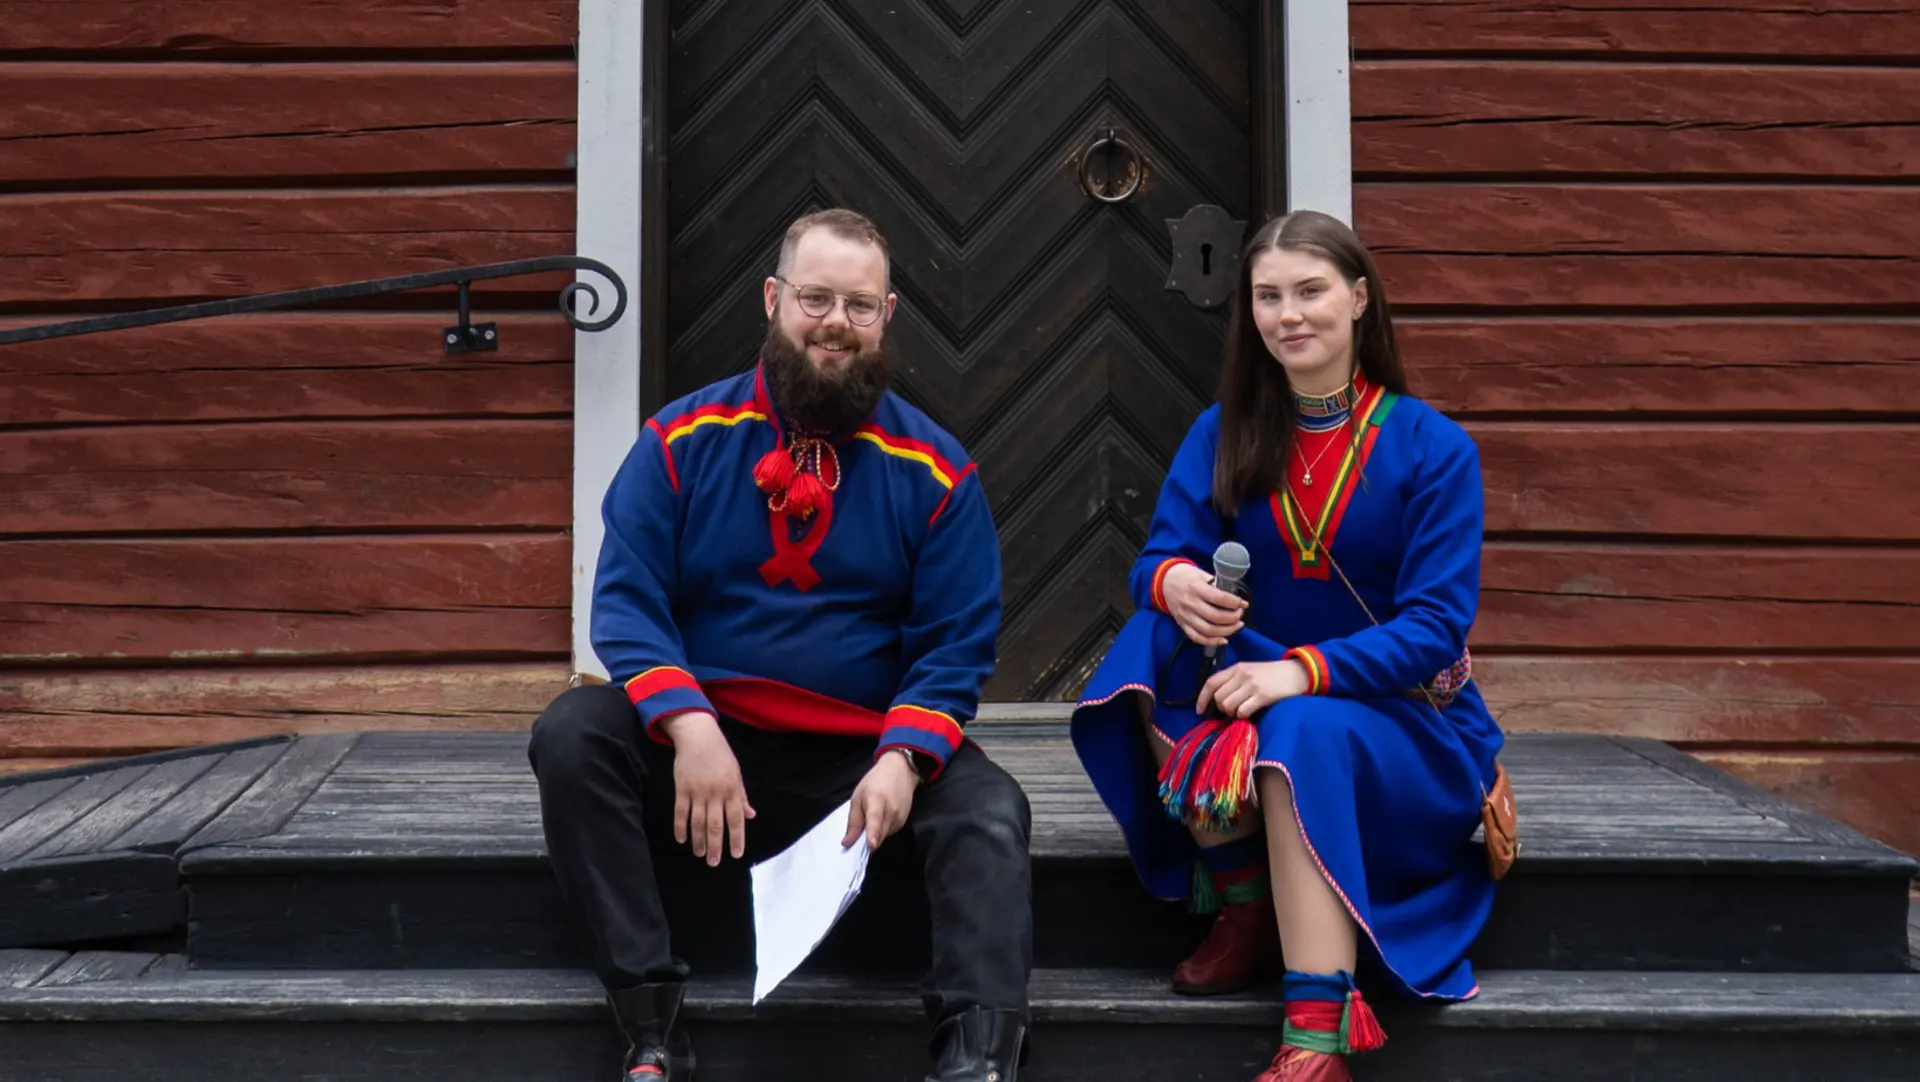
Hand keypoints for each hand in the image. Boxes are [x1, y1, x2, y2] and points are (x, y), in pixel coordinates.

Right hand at [660, 712, 755, 866]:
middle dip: (715, 846)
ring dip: (698, 841)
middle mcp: (716, 793)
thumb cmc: (721, 755)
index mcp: (732, 790)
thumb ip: (742, 796)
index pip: (735, 819)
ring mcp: (697, 791)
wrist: (699, 736)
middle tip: (714, 862)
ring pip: (698, 822)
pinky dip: (681, 827)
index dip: (736, 838)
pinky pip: (680, 812)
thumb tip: (751, 816)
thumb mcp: (737, 773)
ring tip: (699, 855)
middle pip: (715, 825)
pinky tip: (682, 840)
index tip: (736, 855)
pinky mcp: (682, 788)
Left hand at [842, 750, 919, 851]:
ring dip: (875, 833)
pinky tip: (882, 816)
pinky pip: (889, 832)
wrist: (900, 771)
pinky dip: (882, 830)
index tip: (871, 846)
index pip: (875, 821)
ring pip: (883, 836)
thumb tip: (847, 843)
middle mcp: (891, 811)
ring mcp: (900, 817)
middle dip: (867, 840)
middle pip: (878, 836)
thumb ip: (853, 821)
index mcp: (877, 801)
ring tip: (873, 815)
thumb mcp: (858, 797)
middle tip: (859, 832)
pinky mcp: (904, 822)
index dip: (873, 834)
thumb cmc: (875, 782)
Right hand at [1161, 562, 1246, 646]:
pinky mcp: (1182, 624)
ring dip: (1227, 631)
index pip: (1220, 598)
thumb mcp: (1201, 574)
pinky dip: (1212, 641)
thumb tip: (1233, 596)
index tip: (1244, 604)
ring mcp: (1185, 616)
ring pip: (1208, 630)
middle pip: (1216, 617)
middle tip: (1240, 615)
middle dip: (1233, 618)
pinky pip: (1197, 637)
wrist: (1164, 581)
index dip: (1235, 603)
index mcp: (1197, 588)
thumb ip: (1216, 584)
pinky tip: (1223, 639)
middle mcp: (1190, 603)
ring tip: (1237, 626)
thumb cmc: (1186, 576)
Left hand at [1197, 660, 1311, 718]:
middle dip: (1221, 708)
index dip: (1202, 698)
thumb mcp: (1250, 670)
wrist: (1297, 673)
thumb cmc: (1272, 674)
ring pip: (1228, 705)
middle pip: (1218, 697)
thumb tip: (1217, 699)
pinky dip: (1243, 716)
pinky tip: (1250, 713)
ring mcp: (1252, 685)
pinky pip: (1242, 711)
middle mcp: (1242, 675)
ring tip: (1241, 711)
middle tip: (1232, 710)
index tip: (1200, 711)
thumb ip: (1234, 680)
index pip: (1211, 682)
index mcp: (1237, 668)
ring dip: (1232, 713)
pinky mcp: (1262, 696)